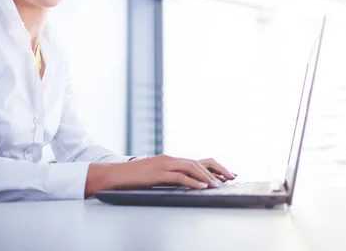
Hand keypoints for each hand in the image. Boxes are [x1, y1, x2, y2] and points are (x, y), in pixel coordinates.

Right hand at [85, 154, 234, 197]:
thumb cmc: (134, 177)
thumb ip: (169, 175)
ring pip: (191, 167)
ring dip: (206, 177)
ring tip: (217, 185)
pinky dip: (192, 181)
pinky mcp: (158, 173)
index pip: (198, 161)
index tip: (227, 174)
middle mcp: (170, 159)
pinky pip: (179, 176)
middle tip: (230, 178)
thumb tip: (185, 183)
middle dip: (217, 171)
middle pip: (199, 162)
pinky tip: (201, 187)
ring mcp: (164, 164)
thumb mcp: (155, 174)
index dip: (214, 167)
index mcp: (170, 159)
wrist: (116, 174)